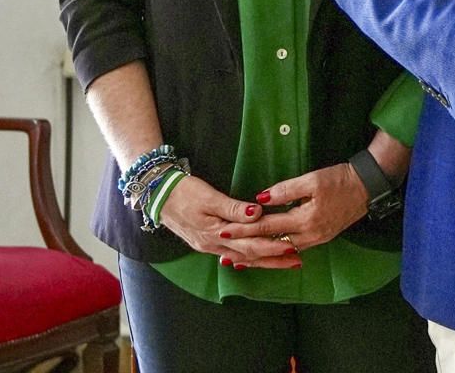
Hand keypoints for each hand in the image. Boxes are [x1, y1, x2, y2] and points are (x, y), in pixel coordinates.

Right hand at [156, 173, 292, 268]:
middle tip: (296, 261)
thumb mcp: (209, 197)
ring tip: (283, 261)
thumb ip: (233, 208)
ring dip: (262, 260)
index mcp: (215, 234)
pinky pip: (230, 253)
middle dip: (273, 259)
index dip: (272, 247)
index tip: (292, 249)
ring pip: (240, 256)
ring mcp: (208, 245)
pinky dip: (246, 257)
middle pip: (249, 255)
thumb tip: (257, 213)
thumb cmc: (184, 192)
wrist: (157, 194)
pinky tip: (254, 259)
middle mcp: (212, 244)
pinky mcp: (205, 241)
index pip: (250, 245)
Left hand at [229, 162, 370, 260]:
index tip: (224, 230)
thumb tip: (260, 199)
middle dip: (247, 250)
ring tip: (240, 262)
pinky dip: (277, 254)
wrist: (368, 186)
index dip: (244, 229)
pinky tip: (268, 255)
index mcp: (305, 219)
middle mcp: (309, 235)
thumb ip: (285, 190)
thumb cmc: (341, 180)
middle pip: (271, 246)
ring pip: (281, 252)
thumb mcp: (312, 179)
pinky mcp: (321, 238)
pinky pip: (293, 250)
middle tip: (224, 255)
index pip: (267, 227)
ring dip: (260, 257)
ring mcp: (316, 239)